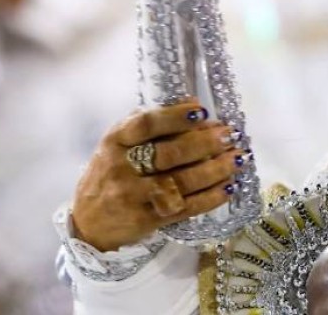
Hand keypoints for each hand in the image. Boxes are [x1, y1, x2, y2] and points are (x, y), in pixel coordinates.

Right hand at [71, 98, 246, 250]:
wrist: (90, 222)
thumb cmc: (112, 171)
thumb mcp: (120, 143)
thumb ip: (150, 124)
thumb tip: (193, 104)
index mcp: (116, 140)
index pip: (146, 124)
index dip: (175, 117)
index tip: (202, 111)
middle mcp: (122, 167)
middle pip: (169, 154)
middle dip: (205, 143)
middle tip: (230, 135)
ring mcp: (133, 196)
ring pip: (181, 182)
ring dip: (215, 170)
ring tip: (238, 159)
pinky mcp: (146, 220)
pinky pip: (185, 207)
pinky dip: (211, 197)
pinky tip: (229, 186)